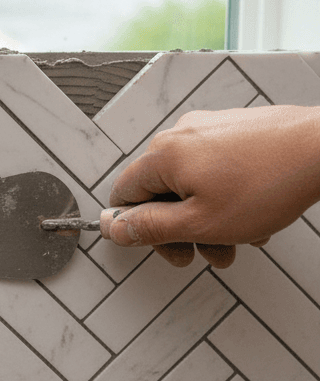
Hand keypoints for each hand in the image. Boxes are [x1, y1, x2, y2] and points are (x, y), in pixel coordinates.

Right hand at [99, 105, 319, 266]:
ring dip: (206, 216)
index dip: (138, 228)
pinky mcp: (234, 129)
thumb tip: (111, 227)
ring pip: (190, 182)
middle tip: (203, 252)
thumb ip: (149, 228)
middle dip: (180, 229)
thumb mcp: (200, 223)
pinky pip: (214, 167)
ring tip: (237, 237)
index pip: (123, 195)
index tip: (163, 245)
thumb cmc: (269, 183)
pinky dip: (225, 193)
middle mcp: (179, 135)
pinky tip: (250, 212)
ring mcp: (208, 128)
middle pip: (159, 190)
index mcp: (161, 156)